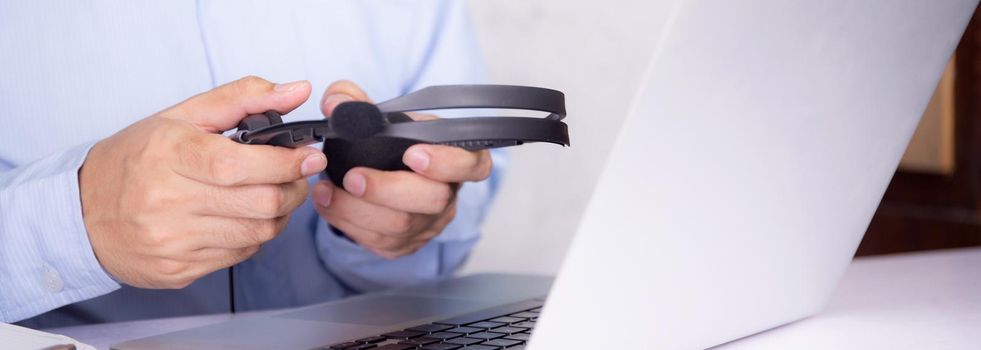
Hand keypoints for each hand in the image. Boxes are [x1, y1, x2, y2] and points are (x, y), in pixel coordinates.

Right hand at [79, 76, 326, 287]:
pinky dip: (254, 235)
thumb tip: (297, 90)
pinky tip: (243, 217)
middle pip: (260, 202)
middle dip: (293, 188)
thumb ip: (242, 98)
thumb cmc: (136, 159)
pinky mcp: (178, 269)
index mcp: (169, 154)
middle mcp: (167, 200)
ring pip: (258, 232)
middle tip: (297, 176)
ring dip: (279, 213)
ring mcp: (172, 240)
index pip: (241, 164)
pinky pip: (240, 255)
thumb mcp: (181, 116)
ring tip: (273, 195)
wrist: (81, 213)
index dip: (286, 163)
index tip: (308, 157)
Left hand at [311, 81, 492, 258]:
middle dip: (389, 189)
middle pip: (433, 199)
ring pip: (401, 226)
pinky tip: (327, 205)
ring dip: (357, 209)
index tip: (413, 154)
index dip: (447, 162)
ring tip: (325, 190)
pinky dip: (347, 222)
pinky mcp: (405, 245)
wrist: (384, 172)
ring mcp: (429, 224)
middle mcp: (449, 194)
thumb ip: (357, 101)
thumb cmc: (393, 142)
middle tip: (354, 177)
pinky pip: (379, 241)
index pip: (471, 164)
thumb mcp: (381, 115)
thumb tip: (336, 103)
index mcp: (458, 158)